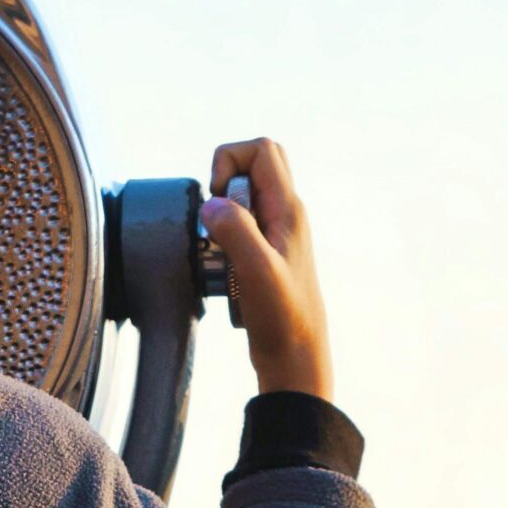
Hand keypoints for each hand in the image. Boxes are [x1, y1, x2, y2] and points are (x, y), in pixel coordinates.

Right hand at [201, 138, 333, 401]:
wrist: (296, 358)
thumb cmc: (282, 318)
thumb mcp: (256, 271)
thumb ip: (236, 231)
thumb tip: (211, 204)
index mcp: (288, 210)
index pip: (261, 150)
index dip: (229, 162)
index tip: (218, 199)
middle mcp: (286, 215)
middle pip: (255, 164)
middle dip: (223, 180)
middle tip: (217, 217)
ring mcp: (277, 234)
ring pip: (244, 197)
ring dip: (222, 214)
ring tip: (221, 251)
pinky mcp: (266, 254)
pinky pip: (240, 226)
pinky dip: (223, 238)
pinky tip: (223, 270)